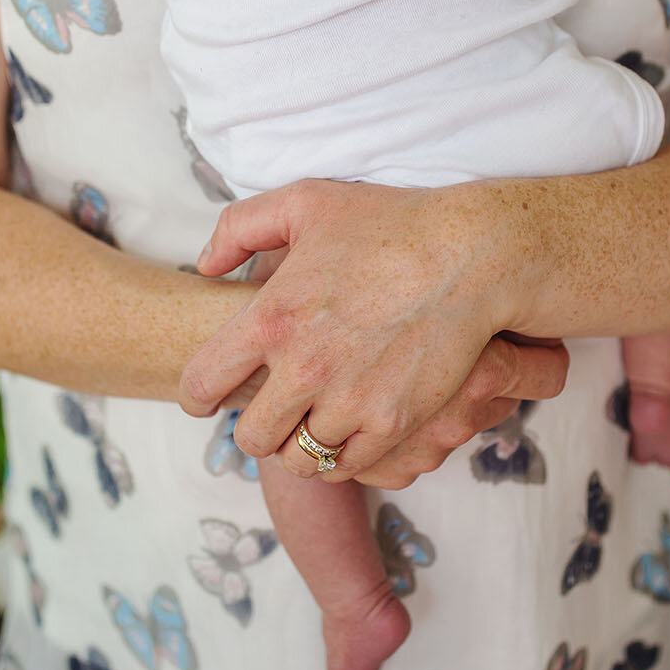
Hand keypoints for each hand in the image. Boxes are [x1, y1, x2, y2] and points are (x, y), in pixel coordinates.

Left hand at [179, 179, 566, 485]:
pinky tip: (349, 430)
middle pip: (250, 437)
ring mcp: (348, 402)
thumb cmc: (391, 224)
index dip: (198, 397)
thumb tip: (205, 266)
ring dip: (300, 445)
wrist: (471, 257)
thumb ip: (240, 228)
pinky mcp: (391, 424)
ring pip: (299, 459)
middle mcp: (302, 369)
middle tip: (272, 413)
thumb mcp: (306, 202)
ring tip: (312, 424)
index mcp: (271, 318)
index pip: (203, 383)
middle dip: (256, 428)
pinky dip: (341, 456)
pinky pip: (346, 467)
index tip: (207, 400)